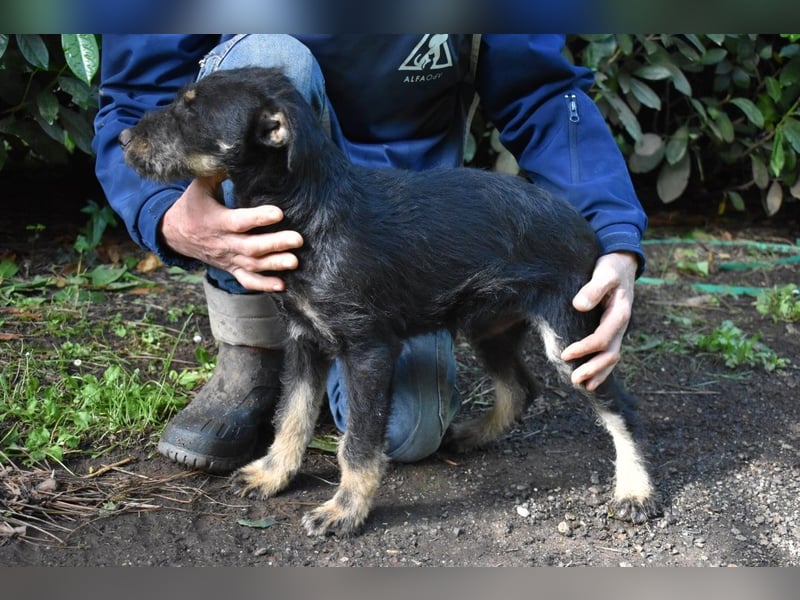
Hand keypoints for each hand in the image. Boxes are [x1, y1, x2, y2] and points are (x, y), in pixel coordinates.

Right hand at [160, 177, 302, 291]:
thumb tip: (235, 150)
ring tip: (295, 261)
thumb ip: (218, 172)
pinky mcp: (231, 268)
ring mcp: (228, 258)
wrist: (174, 234)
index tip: (279, 212)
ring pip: (252, 265)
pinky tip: (282, 284)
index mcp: (215, 220)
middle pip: (250, 247)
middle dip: (275, 244)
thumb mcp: (200, 185)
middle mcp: (223, 243)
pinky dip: (263, 285)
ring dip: (274, 265)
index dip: (258, 218)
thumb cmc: (192, 204)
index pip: (239, 221)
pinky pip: (246, 281)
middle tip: (298, 239)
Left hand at [560, 252, 637, 390]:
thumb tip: (579, 305)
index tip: (565, 354)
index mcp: (620, 313)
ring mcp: (618, 328)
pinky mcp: (612, 328)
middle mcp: (621, 324)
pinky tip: (590, 377)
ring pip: (612, 357)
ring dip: (598, 373)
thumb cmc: (610, 267)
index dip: (584, 348)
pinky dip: (601, 366)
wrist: (622, 262)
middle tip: (574, 380)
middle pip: (610, 354)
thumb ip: (593, 288)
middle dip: (593, 369)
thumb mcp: (604, 272)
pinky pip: (609, 351)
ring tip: (582, 385)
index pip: (602, 338)